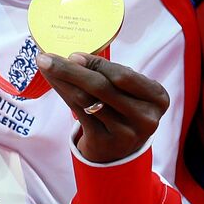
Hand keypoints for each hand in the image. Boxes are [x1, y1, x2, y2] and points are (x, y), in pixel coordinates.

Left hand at [35, 51, 168, 163]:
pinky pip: (79, 113)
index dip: (97, 64)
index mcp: (157, 98)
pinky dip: (63, 94)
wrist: (121, 149)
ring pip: (87, 100)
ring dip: (62, 81)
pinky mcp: (105, 143)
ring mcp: (126, 133)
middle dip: (72, 70)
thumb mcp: (130, 92)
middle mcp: (145, 117)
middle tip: (47, 58)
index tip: (73, 54)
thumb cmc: (124, 109)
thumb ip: (112, 75)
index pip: (123, 77)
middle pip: (102, 88)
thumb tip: (74, 57)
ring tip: (46, 67)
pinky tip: (53, 82)